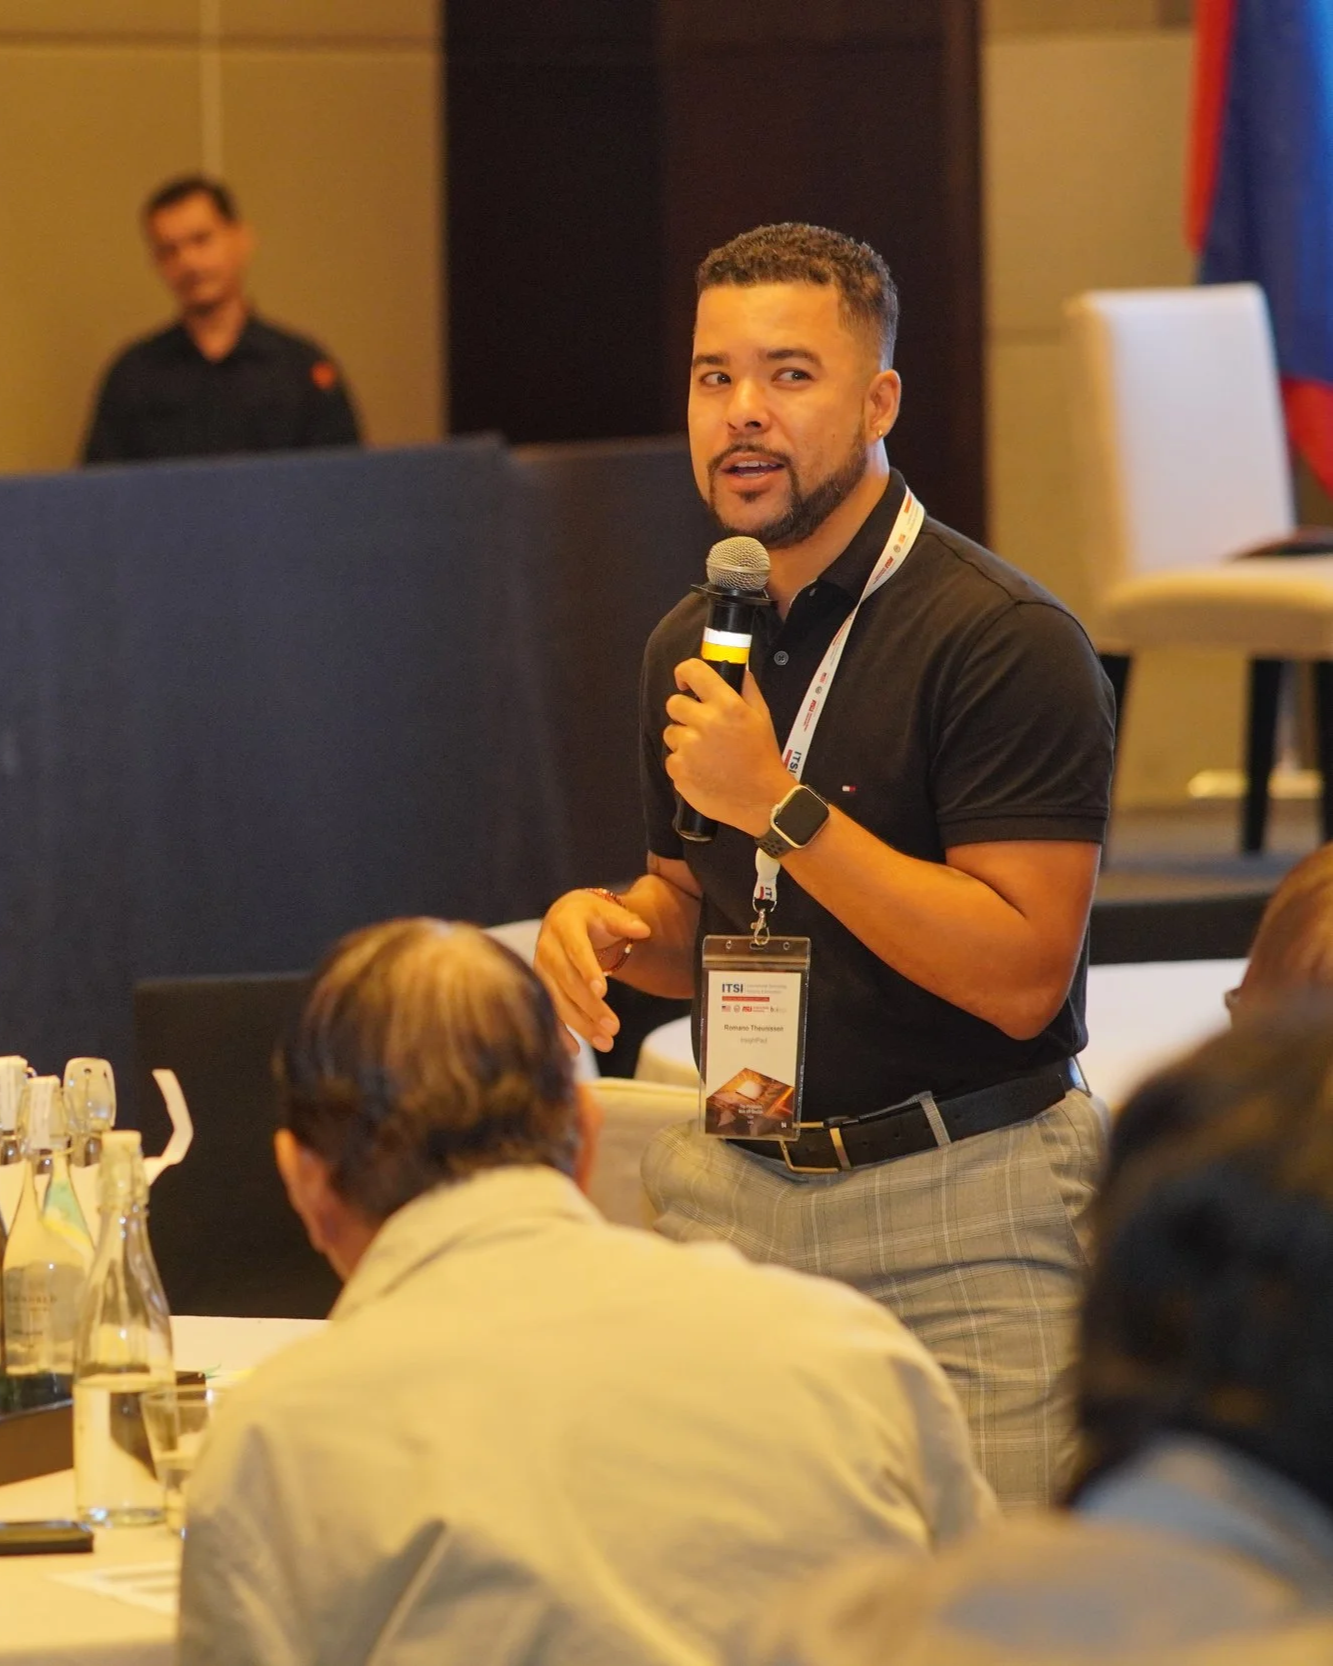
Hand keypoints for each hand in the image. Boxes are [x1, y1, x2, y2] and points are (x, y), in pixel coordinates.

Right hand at [534, 889, 651, 1052]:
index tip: (603, 992)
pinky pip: (549, 1010)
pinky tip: (576, 1050)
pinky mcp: (541, 985)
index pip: (577, 951)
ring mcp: (540, 968)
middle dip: (590, 1006)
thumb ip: (625, 922)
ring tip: (606, 1043)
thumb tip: (643, 930)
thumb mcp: (607, 911)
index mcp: (564, 925)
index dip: (588, 971)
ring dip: (580, 1024)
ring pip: (558, 1000)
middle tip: (614, 1028)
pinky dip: (560, 1031)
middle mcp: (547, 947)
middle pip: (568, 981)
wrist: (563, 916)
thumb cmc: (591, 915)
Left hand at [663, 661, 791, 836]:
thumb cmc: (762, 757)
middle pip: (673, 703)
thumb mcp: (762, 716)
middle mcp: (704, 722)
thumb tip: (735, 666)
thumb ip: (746, 687)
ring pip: (671, 733)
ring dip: (684, 740)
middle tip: (702, 727)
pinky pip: (671, 758)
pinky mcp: (679, 770)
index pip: (692, 671)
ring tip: (706, 754)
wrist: (761, 799)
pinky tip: (702, 770)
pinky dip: (683, 764)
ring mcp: (688, 748)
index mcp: (726, 705)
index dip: (684, 673)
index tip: (686, 683)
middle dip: (685, 712)